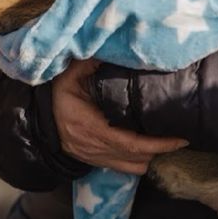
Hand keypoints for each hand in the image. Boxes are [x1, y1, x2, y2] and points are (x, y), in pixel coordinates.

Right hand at [52, 59, 186, 174]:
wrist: (36, 117)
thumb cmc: (55, 95)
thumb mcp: (69, 75)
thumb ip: (90, 63)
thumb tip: (115, 49)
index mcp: (91, 127)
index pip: (132, 144)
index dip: (159, 144)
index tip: (181, 138)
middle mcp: (94, 148)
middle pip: (137, 159)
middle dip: (161, 151)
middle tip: (179, 136)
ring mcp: (94, 157)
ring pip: (133, 168)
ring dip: (149, 157)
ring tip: (164, 141)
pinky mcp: (94, 161)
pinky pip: (123, 168)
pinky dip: (137, 160)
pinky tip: (145, 147)